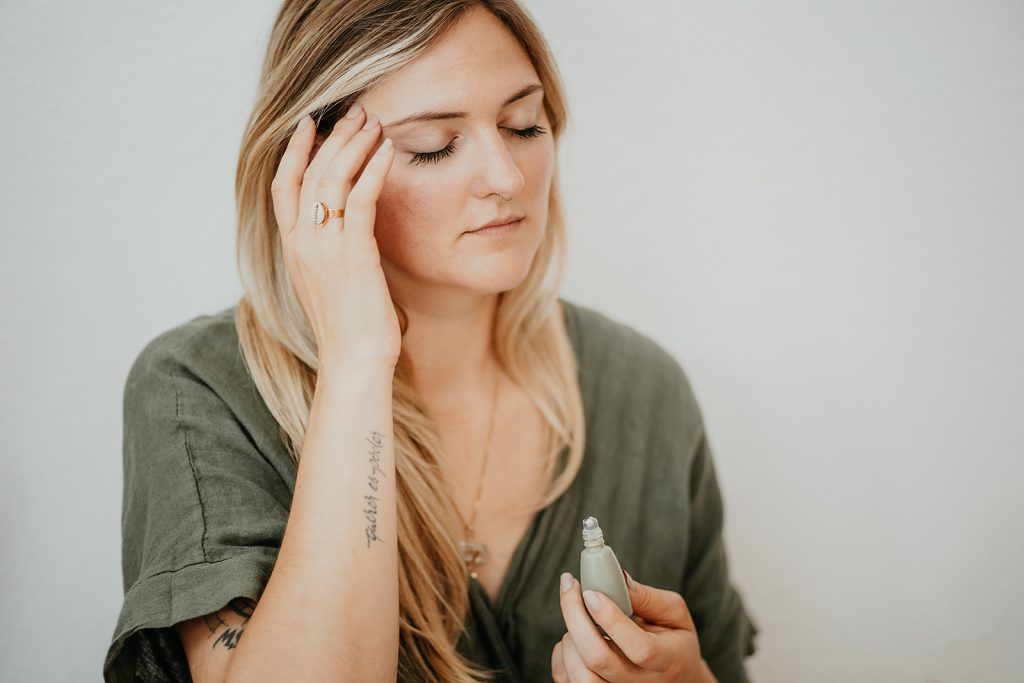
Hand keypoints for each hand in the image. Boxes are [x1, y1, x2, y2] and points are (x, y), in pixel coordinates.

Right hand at [270, 102, 401, 371]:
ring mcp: (324, 248)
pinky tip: (387, 151)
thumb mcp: (331, 283)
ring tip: (373, 121)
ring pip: (332, 179)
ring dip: (353, 145)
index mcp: (293, 249)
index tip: (309, 123)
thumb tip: (350, 231)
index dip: (295, 151)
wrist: (354, 363)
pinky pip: (360, 199)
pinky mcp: (353, 254)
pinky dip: (373, 170)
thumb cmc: (350, 330)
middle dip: (331, 137)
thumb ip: (332, 252)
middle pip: (309, 173)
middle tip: (354, 112)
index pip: (284, 187)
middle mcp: (302, 243)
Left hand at [552, 570, 713, 681]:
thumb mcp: (675, 614)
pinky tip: (575, 637)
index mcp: (667, 661)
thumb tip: (619, 580)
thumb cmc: (674, 641)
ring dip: (570, 637)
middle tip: (570, 586)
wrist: (674, 677)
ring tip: (579, 617)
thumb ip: (648, 598)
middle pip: (598, 659)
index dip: (612, 620)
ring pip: (579, 673)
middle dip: (576, 617)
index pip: (639, 649)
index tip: (592, 593)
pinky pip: (566, 678)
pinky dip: (562, 653)